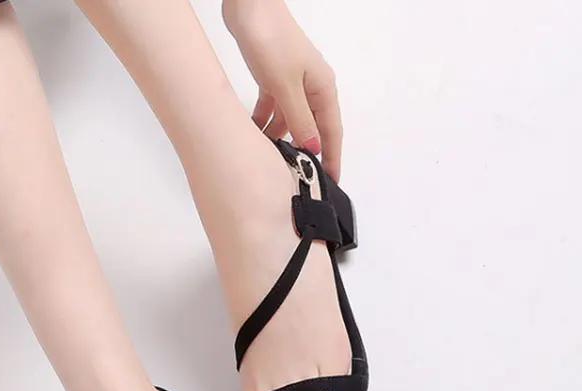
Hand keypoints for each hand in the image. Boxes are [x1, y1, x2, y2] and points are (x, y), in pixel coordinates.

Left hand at [223, 0, 342, 180]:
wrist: (249, 8)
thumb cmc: (271, 40)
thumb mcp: (286, 86)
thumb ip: (299, 119)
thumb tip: (313, 147)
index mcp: (322, 89)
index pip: (331, 131)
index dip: (332, 157)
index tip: (332, 181)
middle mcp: (310, 88)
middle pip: (311, 128)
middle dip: (305, 153)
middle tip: (298, 179)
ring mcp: (292, 84)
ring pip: (290, 121)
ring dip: (280, 139)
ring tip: (271, 161)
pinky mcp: (272, 80)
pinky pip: (273, 109)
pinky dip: (265, 123)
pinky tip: (256, 136)